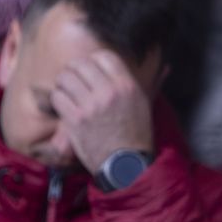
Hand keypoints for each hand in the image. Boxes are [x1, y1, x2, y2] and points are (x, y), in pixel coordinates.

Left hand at [51, 50, 153, 173]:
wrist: (126, 166)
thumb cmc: (136, 136)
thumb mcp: (145, 106)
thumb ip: (143, 84)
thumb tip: (164, 67)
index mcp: (128, 86)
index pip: (103, 56)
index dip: (93, 61)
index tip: (90, 72)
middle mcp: (109, 92)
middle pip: (80, 64)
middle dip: (74, 71)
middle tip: (74, 82)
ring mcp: (91, 105)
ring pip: (65, 78)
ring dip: (63, 86)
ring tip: (68, 95)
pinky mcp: (76, 119)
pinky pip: (57, 97)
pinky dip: (58, 102)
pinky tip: (65, 109)